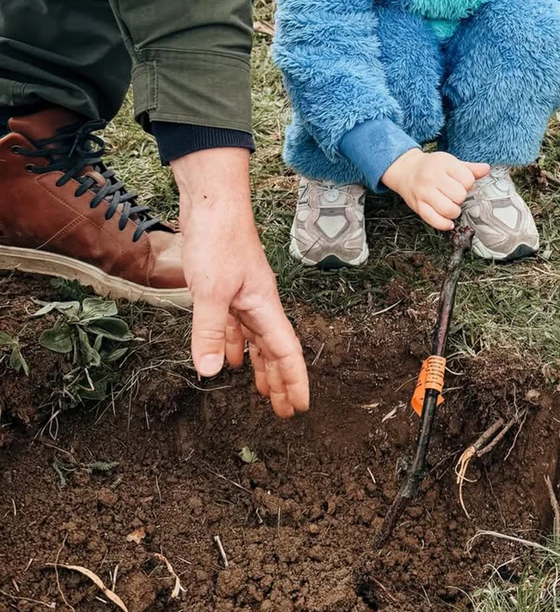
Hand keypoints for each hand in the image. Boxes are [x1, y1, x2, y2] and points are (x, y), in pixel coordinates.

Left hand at [173, 149, 308, 418]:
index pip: (286, 351)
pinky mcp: (224, 286)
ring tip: (262, 392)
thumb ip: (208, 332)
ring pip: (255, 339)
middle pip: (274, 349)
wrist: (211, 201)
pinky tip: (228, 357)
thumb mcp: (210, 290)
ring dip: (259, 365)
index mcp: (264, 305)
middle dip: (280, 380)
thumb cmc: (218, 237)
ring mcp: (242, 294)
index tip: (300, 407)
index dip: (294, 380)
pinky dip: (233, 343)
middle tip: (284, 410)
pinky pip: (233, 324)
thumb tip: (210, 372)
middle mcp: (258, 302)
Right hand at [382, 148, 489, 230]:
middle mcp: (432, 178)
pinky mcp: (418, 206)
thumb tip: (486, 169)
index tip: (463, 184)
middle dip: (461, 198)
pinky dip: (444, 224)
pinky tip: (448, 222)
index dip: (468, 184)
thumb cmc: (430, 166)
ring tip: (451, 206)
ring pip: (449, 209)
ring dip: (454, 211)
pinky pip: (434, 220)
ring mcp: (424, 193)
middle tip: (455, 195)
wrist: (405, 170)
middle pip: (459, 196)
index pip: (467, 180)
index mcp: (443, 164)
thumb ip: (469, 168)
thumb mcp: (450, 161)